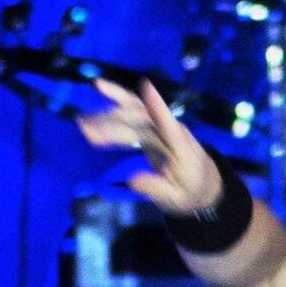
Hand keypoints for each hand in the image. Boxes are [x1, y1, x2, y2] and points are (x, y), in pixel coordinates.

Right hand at [76, 78, 222, 214]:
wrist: (202, 182)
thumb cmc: (190, 191)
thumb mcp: (176, 200)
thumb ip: (156, 189)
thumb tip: (132, 180)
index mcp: (181, 148)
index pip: (170, 127)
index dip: (159, 107)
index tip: (146, 87)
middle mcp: (170, 131)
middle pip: (142, 121)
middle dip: (114, 124)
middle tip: (86, 130)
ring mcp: (161, 126)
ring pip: (134, 113)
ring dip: (108, 115)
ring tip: (83, 122)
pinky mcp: (151, 125)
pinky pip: (132, 111)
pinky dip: (115, 102)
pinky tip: (99, 86)